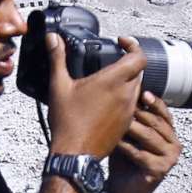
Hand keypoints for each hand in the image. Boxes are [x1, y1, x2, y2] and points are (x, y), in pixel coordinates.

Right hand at [44, 34, 145, 160]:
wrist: (75, 154)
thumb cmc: (68, 122)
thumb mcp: (59, 86)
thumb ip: (57, 58)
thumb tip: (52, 39)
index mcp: (113, 81)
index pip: (138, 56)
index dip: (133, 46)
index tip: (121, 43)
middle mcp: (126, 94)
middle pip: (138, 71)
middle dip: (127, 64)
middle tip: (111, 62)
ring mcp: (129, 110)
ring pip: (136, 88)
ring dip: (126, 82)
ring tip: (107, 82)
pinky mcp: (127, 124)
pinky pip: (132, 105)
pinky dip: (123, 99)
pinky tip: (106, 102)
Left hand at [105, 93, 180, 192]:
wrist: (120, 190)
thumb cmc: (124, 160)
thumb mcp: (129, 134)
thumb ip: (132, 117)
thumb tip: (127, 90)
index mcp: (170, 135)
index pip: (164, 114)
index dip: (154, 102)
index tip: (143, 92)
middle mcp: (175, 145)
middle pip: (157, 123)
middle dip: (139, 112)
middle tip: (122, 104)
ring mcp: (170, 159)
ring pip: (150, 136)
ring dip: (132, 127)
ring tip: (116, 119)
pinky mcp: (161, 170)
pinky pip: (141, 154)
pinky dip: (126, 147)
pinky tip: (114, 140)